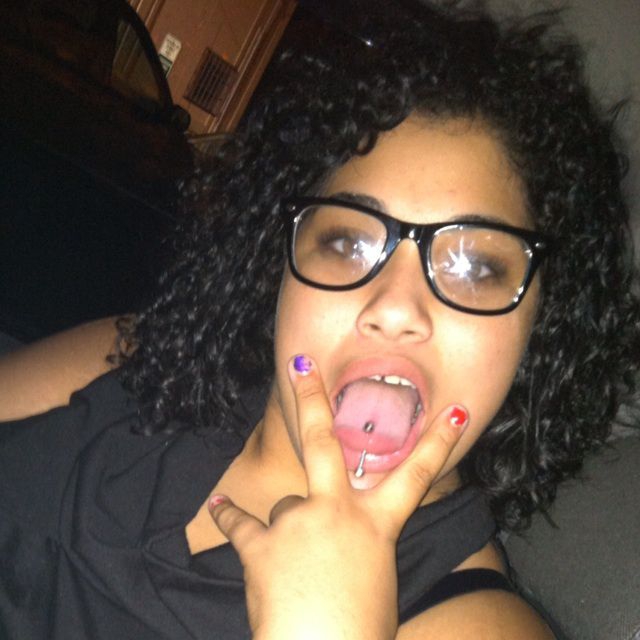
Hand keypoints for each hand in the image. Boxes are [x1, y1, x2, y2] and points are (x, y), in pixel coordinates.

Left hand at [209, 355, 467, 639]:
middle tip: (300, 364)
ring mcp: (296, 521)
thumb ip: (361, 550)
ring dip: (287, 530)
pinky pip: (241, 523)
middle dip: (313, 397)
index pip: (417, 475)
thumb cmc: (361, 631)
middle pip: (324, 441)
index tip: (456, 409)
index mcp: (375, 525)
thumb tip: (343, 547)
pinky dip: (231, 516)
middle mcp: (336, 510)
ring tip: (289, 568)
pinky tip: (220, 505)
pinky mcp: (260, 544)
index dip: (440, 441)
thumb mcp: (377, 583)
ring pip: (286, 507)